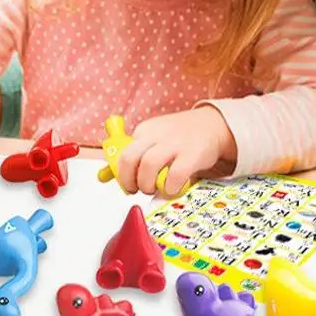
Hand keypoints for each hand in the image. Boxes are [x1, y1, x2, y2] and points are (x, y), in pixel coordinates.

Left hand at [117, 106, 235, 196]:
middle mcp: (156, 134)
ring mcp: (175, 143)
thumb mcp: (152, 141)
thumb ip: (130, 157)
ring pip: (148, 165)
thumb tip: (103, 176)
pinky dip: (170, 188)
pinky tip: (172, 189)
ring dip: (147, 184)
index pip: (122, 152)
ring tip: (154, 189)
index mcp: (144, 130)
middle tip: (137, 189)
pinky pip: (175, 175)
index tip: (129, 184)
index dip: (122, 174)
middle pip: (129, 157)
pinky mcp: (192, 155)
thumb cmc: (179, 137)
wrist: (213, 126)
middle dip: (128, 180)